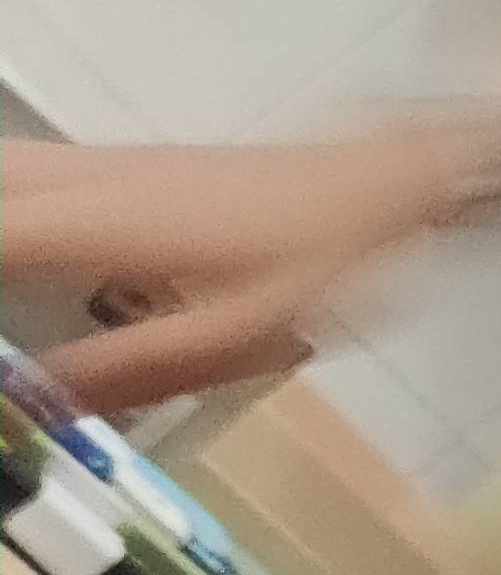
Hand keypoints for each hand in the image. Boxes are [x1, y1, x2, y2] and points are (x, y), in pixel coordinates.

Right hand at [1, 131, 477, 412]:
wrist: (389, 181)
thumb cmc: (325, 256)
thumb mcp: (235, 335)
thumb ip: (128, 373)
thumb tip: (35, 408)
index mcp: (100, 222)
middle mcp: (90, 181)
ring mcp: (109, 167)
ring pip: (5, 172)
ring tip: (12, 304)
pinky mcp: (130, 170)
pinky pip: (31, 177)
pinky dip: (9, 205)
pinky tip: (24, 257)